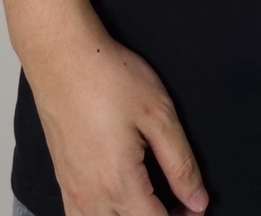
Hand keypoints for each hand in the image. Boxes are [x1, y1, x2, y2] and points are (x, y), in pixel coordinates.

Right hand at [26, 29, 209, 215]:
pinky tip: (118, 199)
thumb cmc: (108, 78)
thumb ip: (180, 163)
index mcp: (119, 183)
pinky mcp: (63, 179)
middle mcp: (92, 196)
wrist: (64, 58)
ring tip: (153, 199)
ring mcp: (73, 190)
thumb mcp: (158, 114)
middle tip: (180, 200)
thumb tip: (197, 200)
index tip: (195, 204)